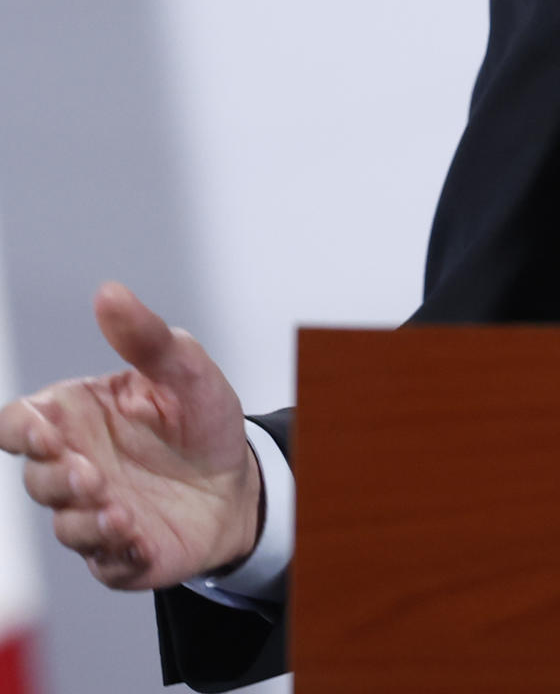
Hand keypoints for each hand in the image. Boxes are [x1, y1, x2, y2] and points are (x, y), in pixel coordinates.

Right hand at [0, 284, 261, 590]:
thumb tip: (109, 292)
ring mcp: (93, 513)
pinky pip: (105, 562)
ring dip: (88, 521)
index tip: (43, 433)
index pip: (19, 423)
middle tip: (91, 474)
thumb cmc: (203, 417)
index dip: (21, 431)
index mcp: (78, 417)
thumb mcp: (185, 368)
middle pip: (37, 477)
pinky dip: (118, 554)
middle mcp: (76, 466)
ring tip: (121, 512)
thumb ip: (145, 337)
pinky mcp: (121, 554)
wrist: (242, 477)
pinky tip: (139, 541)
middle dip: (58, 479)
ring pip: (66, 525)